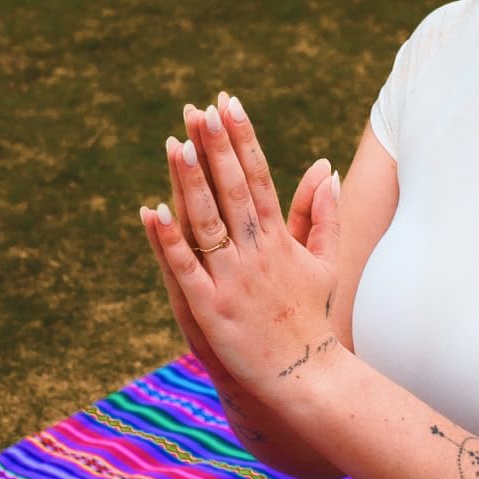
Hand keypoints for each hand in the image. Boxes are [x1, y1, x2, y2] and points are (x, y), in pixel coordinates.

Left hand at [143, 94, 345, 402]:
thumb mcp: (325, 263)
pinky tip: (151, 210)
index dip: (242, 138)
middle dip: (216, 148)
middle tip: (199, 108)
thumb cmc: (311, 319)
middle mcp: (256, 254)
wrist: (304, 376)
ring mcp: (232, 281)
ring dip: (191, 182)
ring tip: (175, 143)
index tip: (228, 103)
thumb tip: (327, 170)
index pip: (258, 176)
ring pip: (207, 222)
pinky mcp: (211, 308)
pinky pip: (185, 268)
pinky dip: (169, 239)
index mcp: (280, 240)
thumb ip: (324, 216)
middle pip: (232, 190)